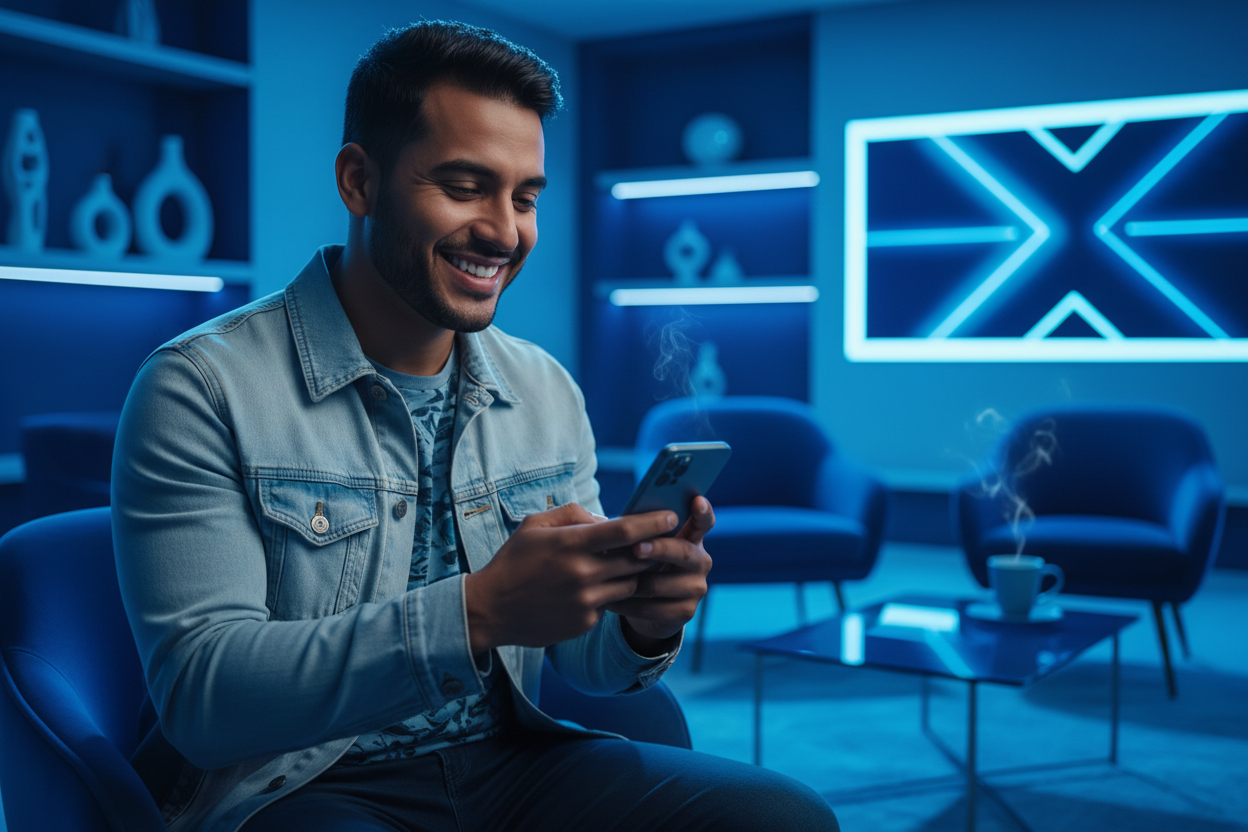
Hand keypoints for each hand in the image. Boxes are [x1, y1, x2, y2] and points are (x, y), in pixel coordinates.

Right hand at [463, 503, 677, 654]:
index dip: (653, 522)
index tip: (671, 517)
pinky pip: (611, 605)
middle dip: (652, 550)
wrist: (490, 609)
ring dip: (633, 574)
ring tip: (631, 564)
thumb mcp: (535, 525)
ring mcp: (586, 601)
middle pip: (635, 559)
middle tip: (664, 541)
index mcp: (571, 544)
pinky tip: (596, 589)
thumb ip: (573, 514)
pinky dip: (610, 594)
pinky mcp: (585, 622)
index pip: (625, 530)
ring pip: (629, 585)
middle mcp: (583, 573)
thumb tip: (606, 520)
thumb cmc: (514, 561)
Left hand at [606, 496, 713, 653]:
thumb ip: (631, 529)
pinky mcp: (687, 611)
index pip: (704, 520)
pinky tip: (609, 601)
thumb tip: (598, 520)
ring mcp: (696, 587)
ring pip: (662, 583)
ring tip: (607, 578)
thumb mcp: (639, 543)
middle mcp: (700, 560)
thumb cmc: (639, 563)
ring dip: (633, 581)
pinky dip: (628, 604)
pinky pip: (654, 608)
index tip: (697, 500)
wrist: (645, 606)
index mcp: (691, 536)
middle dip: (658, 548)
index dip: (703, 511)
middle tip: (636, 548)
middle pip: (682, 551)